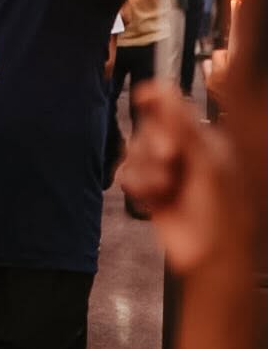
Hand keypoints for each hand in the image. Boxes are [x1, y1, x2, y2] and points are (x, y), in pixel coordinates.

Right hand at [118, 82, 245, 272]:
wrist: (210, 257)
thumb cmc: (222, 212)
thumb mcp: (207, 164)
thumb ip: (183, 127)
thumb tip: (164, 91)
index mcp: (203, 140)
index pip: (174, 108)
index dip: (156, 98)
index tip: (143, 95)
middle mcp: (181, 151)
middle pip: (148, 127)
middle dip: (154, 144)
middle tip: (169, 158)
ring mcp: (162, 169)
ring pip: (133, 150)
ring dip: (147, 169)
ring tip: (164, 187)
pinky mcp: (146, 188)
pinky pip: (126, 173)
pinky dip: (137, 184)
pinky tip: (152, 197)